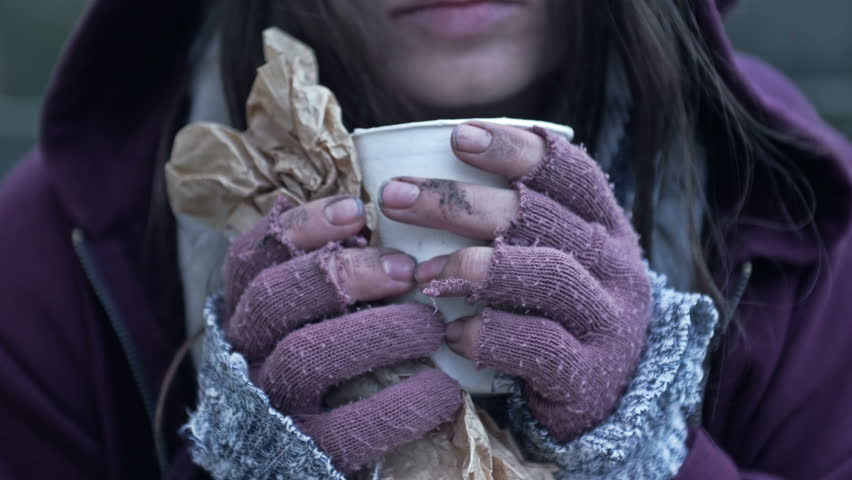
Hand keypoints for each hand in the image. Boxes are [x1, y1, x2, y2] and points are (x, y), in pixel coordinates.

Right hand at [223, 195, 461, 473]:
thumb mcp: (309, 306)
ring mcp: (270, 401)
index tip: (358, 212)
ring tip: (430, 327)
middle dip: (342, 276)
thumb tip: (371, 217)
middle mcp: (246, 350)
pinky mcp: (305, 447)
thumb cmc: (319, 351)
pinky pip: (345, 427)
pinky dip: (399, 405)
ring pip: (305, 358)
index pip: (254, 255)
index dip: (303, 226)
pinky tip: (442, 389)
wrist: (288, 448)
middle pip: (275, 299)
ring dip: (375, 334)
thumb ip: (326, 269)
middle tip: (405, 270)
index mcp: (246, 306)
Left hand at [380, 122, 650, 442]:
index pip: (570, 171)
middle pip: (540, 217)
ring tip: (422, 274)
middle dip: (460, 202)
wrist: (609, 396)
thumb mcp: (554, 258)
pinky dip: (488, 334)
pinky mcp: (588, 373)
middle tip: (395, 197)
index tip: (458, 138)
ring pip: (547, 274)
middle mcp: (614, 265)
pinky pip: (538, 345)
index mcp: (603, 226)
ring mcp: (606, 320)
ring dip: (475, 267)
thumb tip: (421, 184)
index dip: (514, 148)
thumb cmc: (558, 312)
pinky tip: (452, 333)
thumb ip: (516, 226)